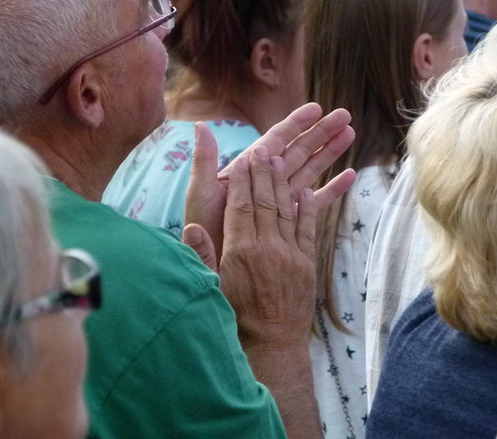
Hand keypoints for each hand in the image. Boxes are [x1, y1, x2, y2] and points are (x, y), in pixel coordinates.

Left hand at [183, 103, 355, 265]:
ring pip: (311, 171)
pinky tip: (350, 175)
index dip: (296, 124)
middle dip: (320, 132)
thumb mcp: (201, 192)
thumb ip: (205, 160)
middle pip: (299, 151)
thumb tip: (202, 125)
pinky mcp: (289, 223)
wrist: (212, 268)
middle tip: (344, 115)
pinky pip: (315, 204)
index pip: (277, 141)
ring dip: (330, 152)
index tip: (316, 109)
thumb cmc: (203, 228)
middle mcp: (266, 182)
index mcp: (248, 171)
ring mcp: (279, 201)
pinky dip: (332, 189)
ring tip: (350, 133)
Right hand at [221, 147, 316, 346]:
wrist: (273, 346)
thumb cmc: (236, 319)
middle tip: (263, 150)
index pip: (240, 206)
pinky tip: (307, 190)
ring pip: (286, 210)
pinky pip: (307, 229)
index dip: (242, 181)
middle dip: (263, 173)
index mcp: (241, 251)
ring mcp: (290, 254)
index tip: (242, 159)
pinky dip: (307, 208)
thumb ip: (201, 256)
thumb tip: (190, 228)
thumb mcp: (211, 288)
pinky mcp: (306, 264)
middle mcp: (267, 248)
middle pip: (264, 201)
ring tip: (281, 159)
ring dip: (283, 183)